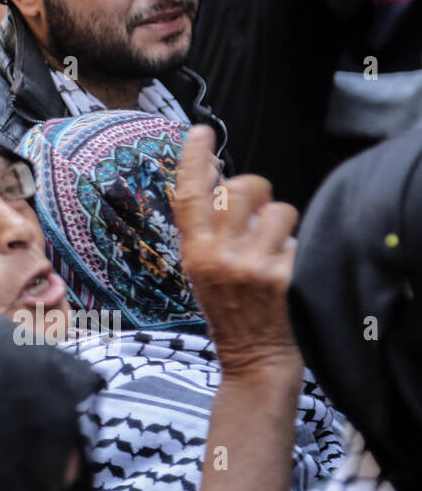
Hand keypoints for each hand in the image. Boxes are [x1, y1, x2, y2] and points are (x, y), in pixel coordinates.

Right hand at [175, 126, 302, 378]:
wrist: (255, 359)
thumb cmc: (230, 307)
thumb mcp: (202, 268)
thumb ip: (207, 226)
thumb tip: (216, 174)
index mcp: (194, 252)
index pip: (189, 194)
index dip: (194, 158)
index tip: (201, 132)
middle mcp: (219, 256)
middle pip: (242, 188)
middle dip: (257, 191)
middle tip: (258, 214)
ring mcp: (253, 267)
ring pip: (280, 210)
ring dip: (283, 226)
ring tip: (274, 252)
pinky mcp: (286, 277)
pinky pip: (302, 239)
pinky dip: (300, 252)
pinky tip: (288, 275)